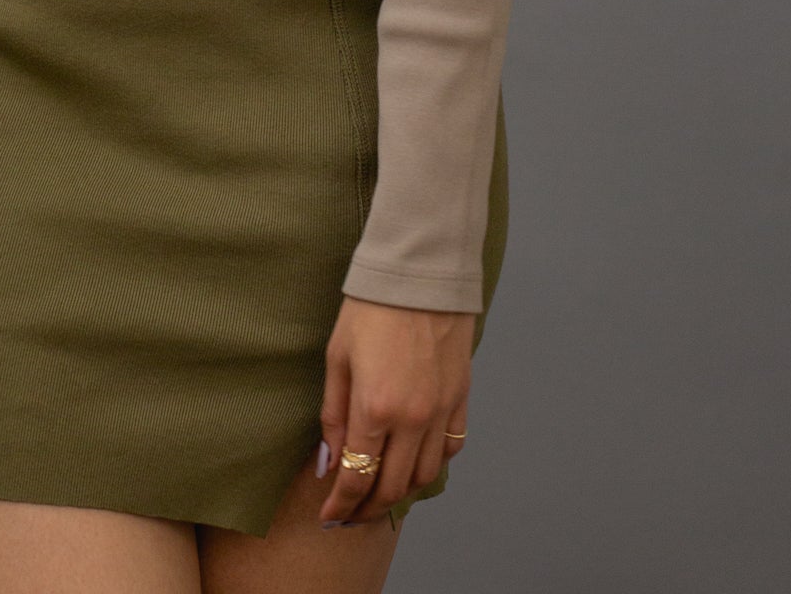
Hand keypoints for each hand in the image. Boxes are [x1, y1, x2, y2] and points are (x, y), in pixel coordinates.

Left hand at [316, 295, 473, 525]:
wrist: (419, 274)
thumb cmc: (369, 309)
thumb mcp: (337, 357)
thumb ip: (333, 415)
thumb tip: (329, 462)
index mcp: (375, 409)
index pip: (357, 478)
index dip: (341, 506)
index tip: (328, 517)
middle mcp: (412, 420)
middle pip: (393, 487)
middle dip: (368, 508)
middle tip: (351, 513)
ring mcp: (441, 411)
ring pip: (426, 476)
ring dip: (402, 491)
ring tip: (381, 491)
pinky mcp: (461, 398)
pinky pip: (451, 447)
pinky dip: (433, 463)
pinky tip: (415, 460)